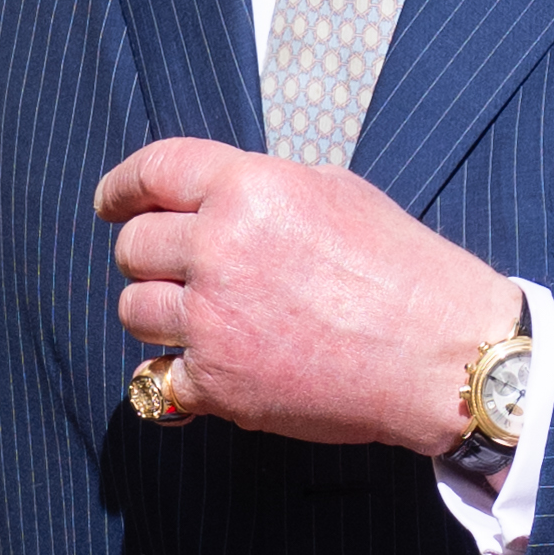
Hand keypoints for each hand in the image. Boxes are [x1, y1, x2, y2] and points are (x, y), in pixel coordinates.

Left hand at [96, 138, 521, 454]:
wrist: (442, 352)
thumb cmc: (402, 268)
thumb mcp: (335, 193)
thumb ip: (260, 191)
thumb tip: (207, 202)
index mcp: (250, 189)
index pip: (153, 171)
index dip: (121, 186)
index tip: (111, 202)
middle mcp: (221, 248)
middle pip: (133, 246)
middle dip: (150, 255)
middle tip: (183, 269)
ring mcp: (212, 320)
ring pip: (134, 309)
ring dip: (161, 312)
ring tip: (210, 317)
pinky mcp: (216, 383)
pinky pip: (158, 377)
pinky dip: (183, 375)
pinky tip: (222, 365)